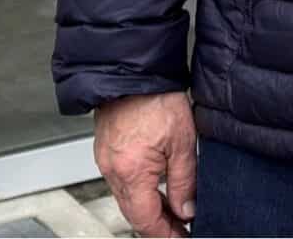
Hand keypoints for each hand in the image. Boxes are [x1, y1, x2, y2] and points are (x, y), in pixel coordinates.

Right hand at [95, 91, 197, 237]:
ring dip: (148, 208)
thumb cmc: (156, 98)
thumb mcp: (183, 143)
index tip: (183, 237)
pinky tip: (155, 186)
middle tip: (181, 228)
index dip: (166, 234)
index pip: (146, 221)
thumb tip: (187, 210)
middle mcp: (113, 170)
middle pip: (134, 214)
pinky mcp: (106, 149)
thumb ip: (184, 182)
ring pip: (127, 198)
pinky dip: (138, 190)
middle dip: (158, 225)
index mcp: (131, 173)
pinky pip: (120, 181)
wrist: (133, 70)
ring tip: (173, 209)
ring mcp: (106, 160)